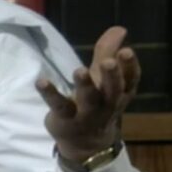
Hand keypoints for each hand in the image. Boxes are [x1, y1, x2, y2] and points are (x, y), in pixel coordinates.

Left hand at [35, 26, 140, 162]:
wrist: (85, 143)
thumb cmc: (98, 103)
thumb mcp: (103, 78)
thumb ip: (107, 52)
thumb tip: (120, 29)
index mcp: (119, 93)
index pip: (130, 80)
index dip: (130, 67)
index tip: (127, 51)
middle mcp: (106, 104)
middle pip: (112, 90)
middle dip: (112, 76)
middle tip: (108, 62)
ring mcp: (86, 113)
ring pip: (88, 99)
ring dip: (84, 85)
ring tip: (79, 70)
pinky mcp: (65, 118)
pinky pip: (58, 106)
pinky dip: (50, 94)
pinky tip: (41, 81)